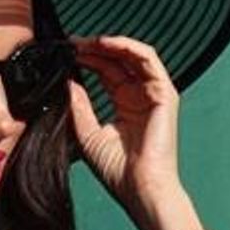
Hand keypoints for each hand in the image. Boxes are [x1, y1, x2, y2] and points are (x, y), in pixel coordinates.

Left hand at [68, 35, 204, 229]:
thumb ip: (80, 106)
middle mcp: (140, 98)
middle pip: (119, 61)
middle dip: (95, 49)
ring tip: (87, 41)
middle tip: (72, 42)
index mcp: (125, 107)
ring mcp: (153, 95)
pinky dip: (128, 47)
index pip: (106, 73)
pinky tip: (106, 44)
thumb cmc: (118, 171)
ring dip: (110, 44)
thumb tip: (68, 81)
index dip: (87, 60)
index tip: (65, 53)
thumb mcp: (88, 134)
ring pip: (134, 56)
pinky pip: (148, 60)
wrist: (140, 188)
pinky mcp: (164, 94)